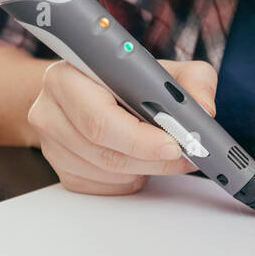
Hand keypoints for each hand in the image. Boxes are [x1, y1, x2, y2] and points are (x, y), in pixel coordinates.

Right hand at [28, 58, 217, 195]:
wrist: (88, 91)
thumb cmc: (123, 79)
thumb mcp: (162, 68)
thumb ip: (192, 81)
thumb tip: (204, 110)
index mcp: (68, 76)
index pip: (101, 117)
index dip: (140, 137)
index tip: (174, 143)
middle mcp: (51, 109)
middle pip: (105, 150)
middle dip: (153, 158)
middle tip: (186, 155)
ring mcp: (51, 143)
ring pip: (107, 172)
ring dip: (144, 169)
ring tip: (165, 154)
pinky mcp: (60, 168)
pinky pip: (102, 187)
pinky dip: (129, 179)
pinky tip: (139, 161)